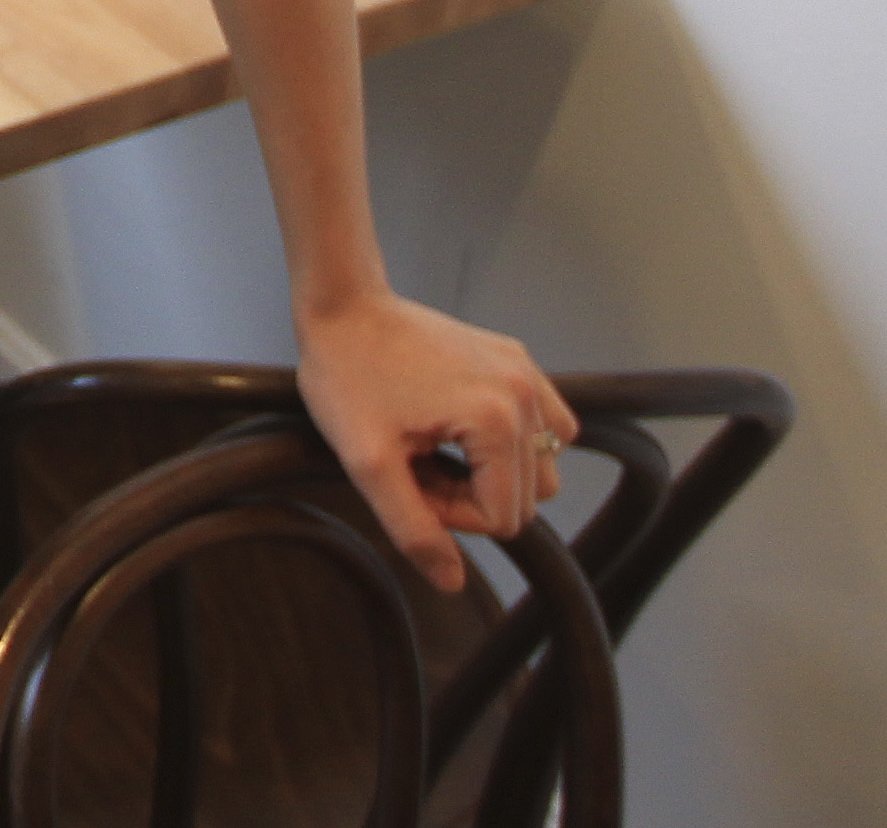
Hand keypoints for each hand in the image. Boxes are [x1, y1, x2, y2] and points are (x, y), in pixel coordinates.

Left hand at [295, 289, 574, 591]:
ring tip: (433, 446)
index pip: (501, 519)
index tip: (407, 479)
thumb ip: (413, 530)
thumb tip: (451, 581)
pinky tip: (461, 428)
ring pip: (540, 468)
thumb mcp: (368, 463)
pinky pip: (544, 428)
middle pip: (526, 499)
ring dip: (490, 473)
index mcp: (496, 421)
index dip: (448, 514)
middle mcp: (527, 396)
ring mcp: (528, 374)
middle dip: (468, 494)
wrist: (342, 305)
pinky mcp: (519, 361)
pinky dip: (510, 442)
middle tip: (413, 462)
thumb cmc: (346, 374)